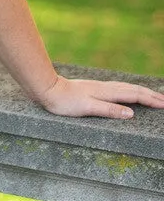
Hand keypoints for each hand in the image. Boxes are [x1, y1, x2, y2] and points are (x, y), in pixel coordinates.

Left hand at [39, 75, 163, 118]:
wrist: (48, 89)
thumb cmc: (65, 102)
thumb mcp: (87, 108)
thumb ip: (109, 110)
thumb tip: (131, 113)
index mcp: (106, 92)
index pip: (134, 95)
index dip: (150, 100)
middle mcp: (105, 87)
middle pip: (132, 89)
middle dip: (150, 94)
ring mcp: (99, 87)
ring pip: (125, 87)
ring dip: (140, 91)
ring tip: (152, 95)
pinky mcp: (93, 88)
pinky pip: (117, 88)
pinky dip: (128, 90)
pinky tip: (126, 92)